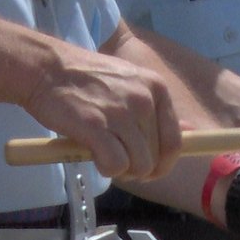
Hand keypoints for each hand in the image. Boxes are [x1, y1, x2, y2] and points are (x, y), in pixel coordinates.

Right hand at [24, 42, 183, 180]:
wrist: (47, 69)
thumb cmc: (86, 80)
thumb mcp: (130, 84)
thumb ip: (157, 110)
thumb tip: (192, 130)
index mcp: (156, 88)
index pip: (175, 141)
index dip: (163, 163)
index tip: (149, 169)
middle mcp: (144, 100)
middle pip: (155, 158)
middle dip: (138, 169)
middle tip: (117, 160)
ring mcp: (121, 113)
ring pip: (137, 166)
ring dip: (121, 170)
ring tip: (103, 155)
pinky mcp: (97, 127)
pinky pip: (115, 166)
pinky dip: (106, 168)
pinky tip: (93, 155)